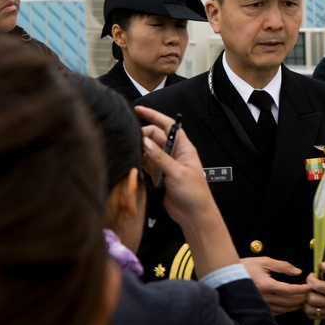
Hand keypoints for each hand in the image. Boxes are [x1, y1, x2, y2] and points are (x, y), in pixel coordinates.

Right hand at [136, 106, 211, 226]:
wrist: (193, 215)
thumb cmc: (194, 193)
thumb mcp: (177, 173)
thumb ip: (160, 157)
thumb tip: (145, 142)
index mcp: (183, 147)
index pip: (168, 125)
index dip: (154, 115)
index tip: (139, 109)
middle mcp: (174, 153)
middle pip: (155, 136)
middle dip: (144, 135)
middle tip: (133, 141)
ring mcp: (165, 164)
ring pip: (149, 149)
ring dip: (140, 148)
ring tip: (130, 149)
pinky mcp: (158, 175)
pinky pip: (146, 163)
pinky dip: (139, 160)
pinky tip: (132, 160)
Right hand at [240, 256, 310, 314]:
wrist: (228, 276)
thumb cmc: (245, 266)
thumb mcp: (264, 261)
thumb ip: (282, 266)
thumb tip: (297, 271)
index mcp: (266, 285)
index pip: (289, 290)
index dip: (301, 289)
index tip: (309, 286)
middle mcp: (264, 297)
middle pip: (289, 302)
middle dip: (302, 298)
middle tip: (311, 293)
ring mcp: (261, 305)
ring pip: (284, 309)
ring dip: (296, 305)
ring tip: (304, 299)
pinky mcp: (259, 308)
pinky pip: (277, 312)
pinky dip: (286, 309)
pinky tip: (291, 304)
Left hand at [304, 261, 324, 319]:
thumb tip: (322, 266)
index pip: (318, 287)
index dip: (311, 279)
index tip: (312, 275)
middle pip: (312, 299)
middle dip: (308, 290)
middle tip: (311, 284)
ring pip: (310, 309)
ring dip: (307, 300)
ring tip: (311, 291)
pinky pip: (312, 315)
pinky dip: (309, 307)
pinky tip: (313, 298)